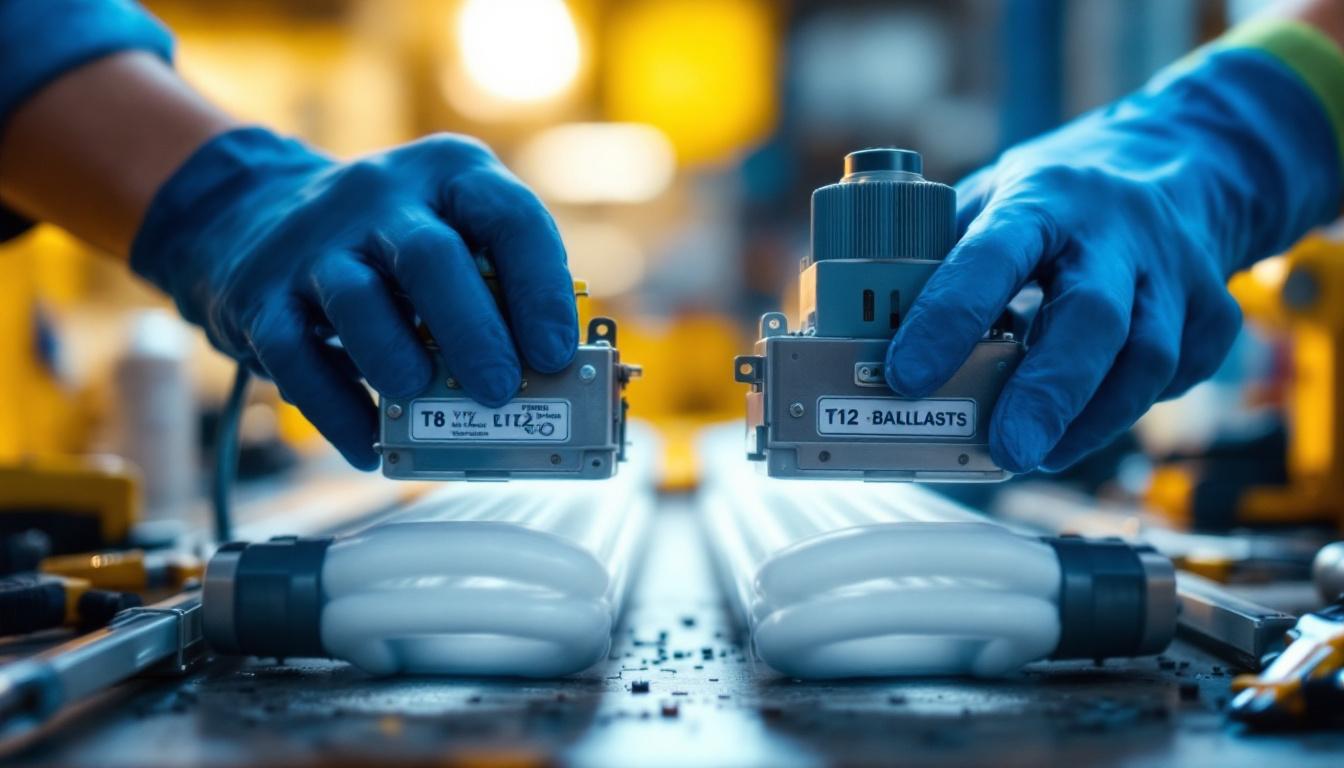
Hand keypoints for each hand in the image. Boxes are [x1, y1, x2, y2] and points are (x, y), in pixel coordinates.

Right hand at [132, 128, 576, 468]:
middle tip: (499, 390)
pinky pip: (296, 356)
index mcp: (451, 175)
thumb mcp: (454, 230)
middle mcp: (383, 196)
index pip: (508, 217)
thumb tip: (546, 381)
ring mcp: (316, 242)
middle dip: (473, 332)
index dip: (540, 290)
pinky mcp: (261, 294)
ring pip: (357, 298)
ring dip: (397, 359)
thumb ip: (500, 290)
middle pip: (431, 257)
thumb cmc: (394, 241)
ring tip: (421, 400)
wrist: (255, 208)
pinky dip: (336, 409)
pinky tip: (369, 444)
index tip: (556, 354)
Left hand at [884, 45, 1341, 472]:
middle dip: (1045, 392)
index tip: (904, 378)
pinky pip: (1173, 376)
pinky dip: (1126, 408)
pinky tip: (1087, 420)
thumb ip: (934, 259)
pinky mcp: (1214, 311)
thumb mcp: (990, 201)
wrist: (1182, 163)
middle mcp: (1116, 231)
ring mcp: (1175, 271)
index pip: (992, 255)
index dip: (947, 317)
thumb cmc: (1056, 201)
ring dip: (1088, 420)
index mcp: (1041, 198)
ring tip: (1034, 453)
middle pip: (1092, 318)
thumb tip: (844, 332)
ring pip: (1146, 359)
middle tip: (1005, 450)